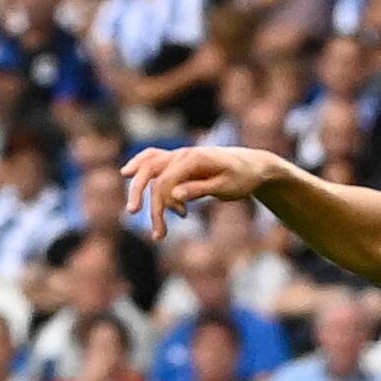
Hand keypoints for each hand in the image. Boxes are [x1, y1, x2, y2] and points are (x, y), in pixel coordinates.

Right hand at [121, 145, 279, 230]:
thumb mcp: (225, 188)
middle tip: (132, 214)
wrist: (252, 166)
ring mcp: (179, 156)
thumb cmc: (241, 178)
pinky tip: (127, 173)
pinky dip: (141, 167)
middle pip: (150, 170)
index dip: (161, 205)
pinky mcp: (179, 161)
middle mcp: (182, 154)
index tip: (170, 225)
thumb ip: (199, 190)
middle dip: (140, 194)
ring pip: (149, 166)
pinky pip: (153, 159)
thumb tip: (174, 195)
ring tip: (133, 208)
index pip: (165, 181)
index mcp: (193, 160)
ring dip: (140, 187)